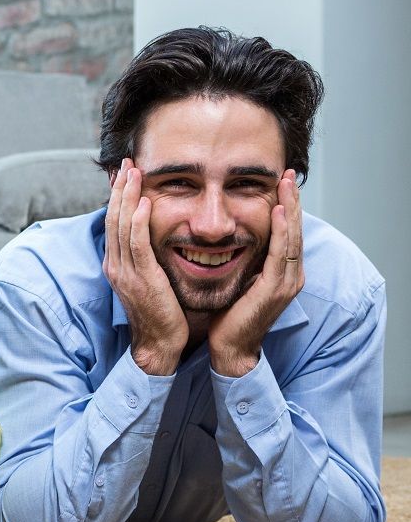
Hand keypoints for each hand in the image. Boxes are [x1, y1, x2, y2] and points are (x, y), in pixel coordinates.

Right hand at [103, 159, 186, 373]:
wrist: (158, 345)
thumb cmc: (160, 315)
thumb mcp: (149, 281)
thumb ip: (148, 259)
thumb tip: (156, 240)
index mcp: (116, 265)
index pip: (114, 223)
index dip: (118, 197)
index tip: (124, 175)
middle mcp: (115, 265)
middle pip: (113, 219)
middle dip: (120, 189)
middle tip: (126, 164)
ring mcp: (125, 272)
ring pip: (122, 226)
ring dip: (128, 197)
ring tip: (134, 173)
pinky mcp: (140, 278)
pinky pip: (137, 244)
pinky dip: (138, 221)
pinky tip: (144, 203)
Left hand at [207, 170, 302, 376]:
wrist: (230, 349)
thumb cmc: (229, 316)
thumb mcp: (237, 279)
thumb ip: (241, 259)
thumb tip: (227, 236)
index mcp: (281, 272)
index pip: (286, 231)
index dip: (286, 205)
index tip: (280, 181)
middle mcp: (290, 274)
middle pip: (295, 229)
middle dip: (292, 199)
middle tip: (288, 172)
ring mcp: (286, 282)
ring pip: (293, 237)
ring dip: (290, 207)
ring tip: (287, 182)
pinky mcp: (275, 289)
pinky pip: (281, 254)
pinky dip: (282, 232)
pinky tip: (278, 212)